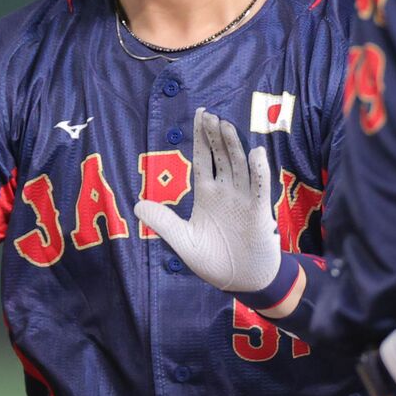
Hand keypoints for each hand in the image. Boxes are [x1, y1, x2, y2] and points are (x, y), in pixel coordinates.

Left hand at [136, 107, 280, 292]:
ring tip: (225, 125)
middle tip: (210, 115)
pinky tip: (256, 154)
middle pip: (221, 157)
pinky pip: (259, 188)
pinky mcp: (258, 213)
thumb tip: (136, 205)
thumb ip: (163, 222)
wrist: (241, 282)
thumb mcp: (183, 241)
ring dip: (234, 146)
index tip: (201, 114)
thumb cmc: (214, 261)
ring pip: (239, 166)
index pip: (203, 159)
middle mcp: (226, 192)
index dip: (201, 137)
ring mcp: (243, 200)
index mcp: (207, 195)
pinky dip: (259, 171)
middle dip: (215, 136)